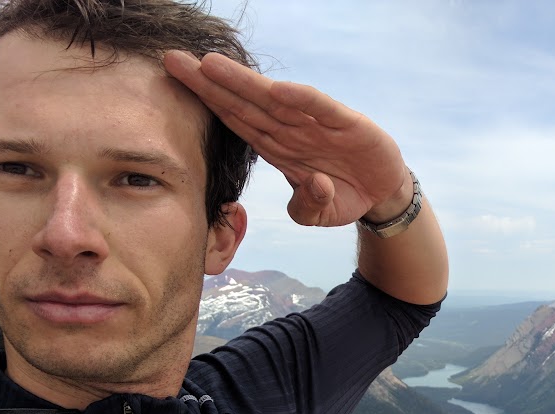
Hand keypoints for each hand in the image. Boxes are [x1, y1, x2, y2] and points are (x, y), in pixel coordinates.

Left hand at [163, 51, 410, 226]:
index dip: (206, 101)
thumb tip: (310, 189)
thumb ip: (305, 207)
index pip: (236, 120)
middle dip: (209, 82)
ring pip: (274, 101)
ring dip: (243, 83)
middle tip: (172, 60)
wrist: (382, 191)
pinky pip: (319, 109)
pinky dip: (302, 99)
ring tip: (210, 64)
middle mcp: (291, 130)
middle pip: (244, 104)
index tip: (175, 82)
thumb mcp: (319, 213)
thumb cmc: (342, 196)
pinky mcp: (346, 123)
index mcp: (277, 147)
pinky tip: (278, 88)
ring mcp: (317, 124)